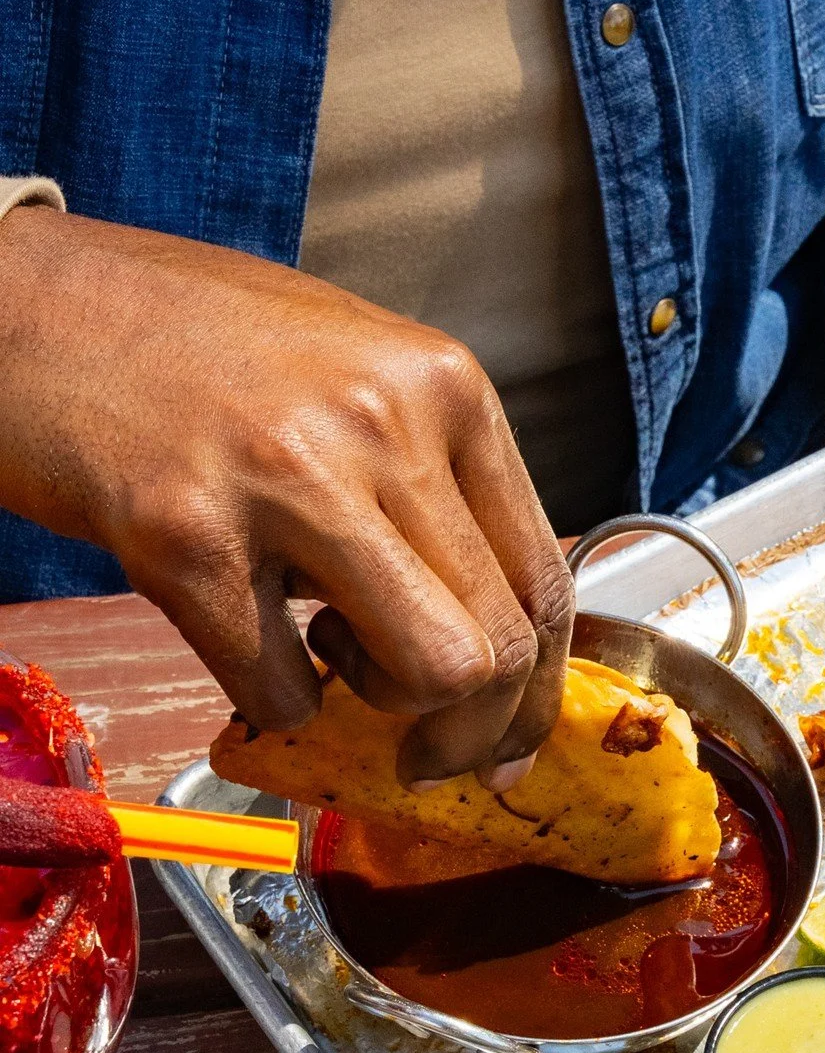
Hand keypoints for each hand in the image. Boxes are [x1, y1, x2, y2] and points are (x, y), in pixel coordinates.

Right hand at [0, 207, 573, 785]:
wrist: (23, 301)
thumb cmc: (188, 343)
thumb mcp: (354, 375)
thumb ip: (431, 481)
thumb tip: (493, 621)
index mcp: (442, 385)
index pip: (544, 578)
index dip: (537, 690)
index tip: (511, 738)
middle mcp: (384, 423)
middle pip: (498, 645)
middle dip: (471, 734)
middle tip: (423, 751)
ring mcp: (288, 477)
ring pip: (429, 674)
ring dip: (385, 717)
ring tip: (328, 664)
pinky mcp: (187, 535)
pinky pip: (282, 691)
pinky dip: (271, 704)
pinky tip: (244, 640)